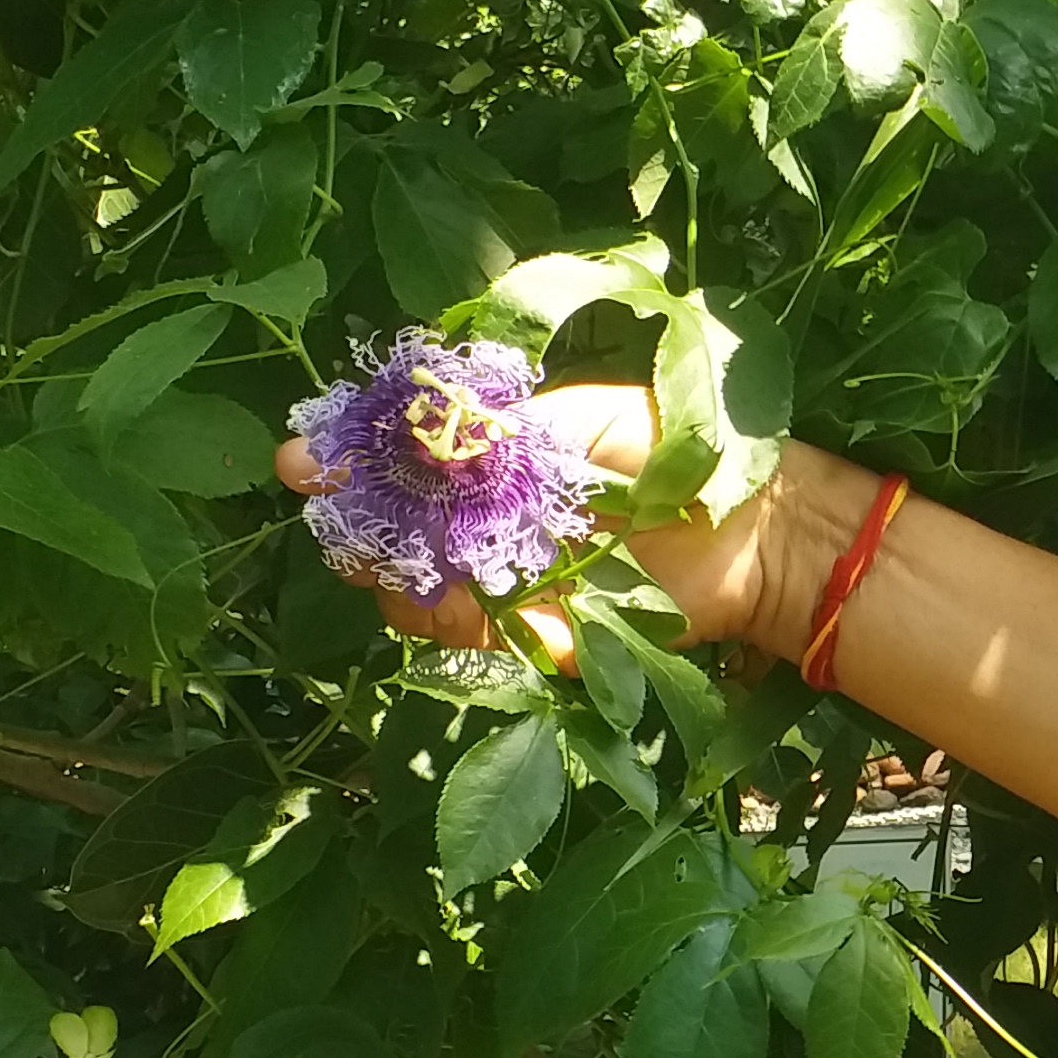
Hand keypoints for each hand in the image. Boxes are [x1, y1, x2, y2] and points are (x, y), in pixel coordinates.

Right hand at [270, 381, 862, 656]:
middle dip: (361, 536)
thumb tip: (408, 428)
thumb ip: (495, 429)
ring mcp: (506, 579)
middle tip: (360, 534)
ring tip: (446, 580)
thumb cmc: (679, 451)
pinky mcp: (539, 634)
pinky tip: (527, 615)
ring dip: (415, 591)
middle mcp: (483, 517)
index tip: (300, 466)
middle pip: (384, 537)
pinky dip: (491, 630)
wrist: (757, 534)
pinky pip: (485, 641)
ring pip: (417, 597)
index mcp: (486, 452)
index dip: (341, 462)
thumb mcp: (582, 416)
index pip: (388, 456)